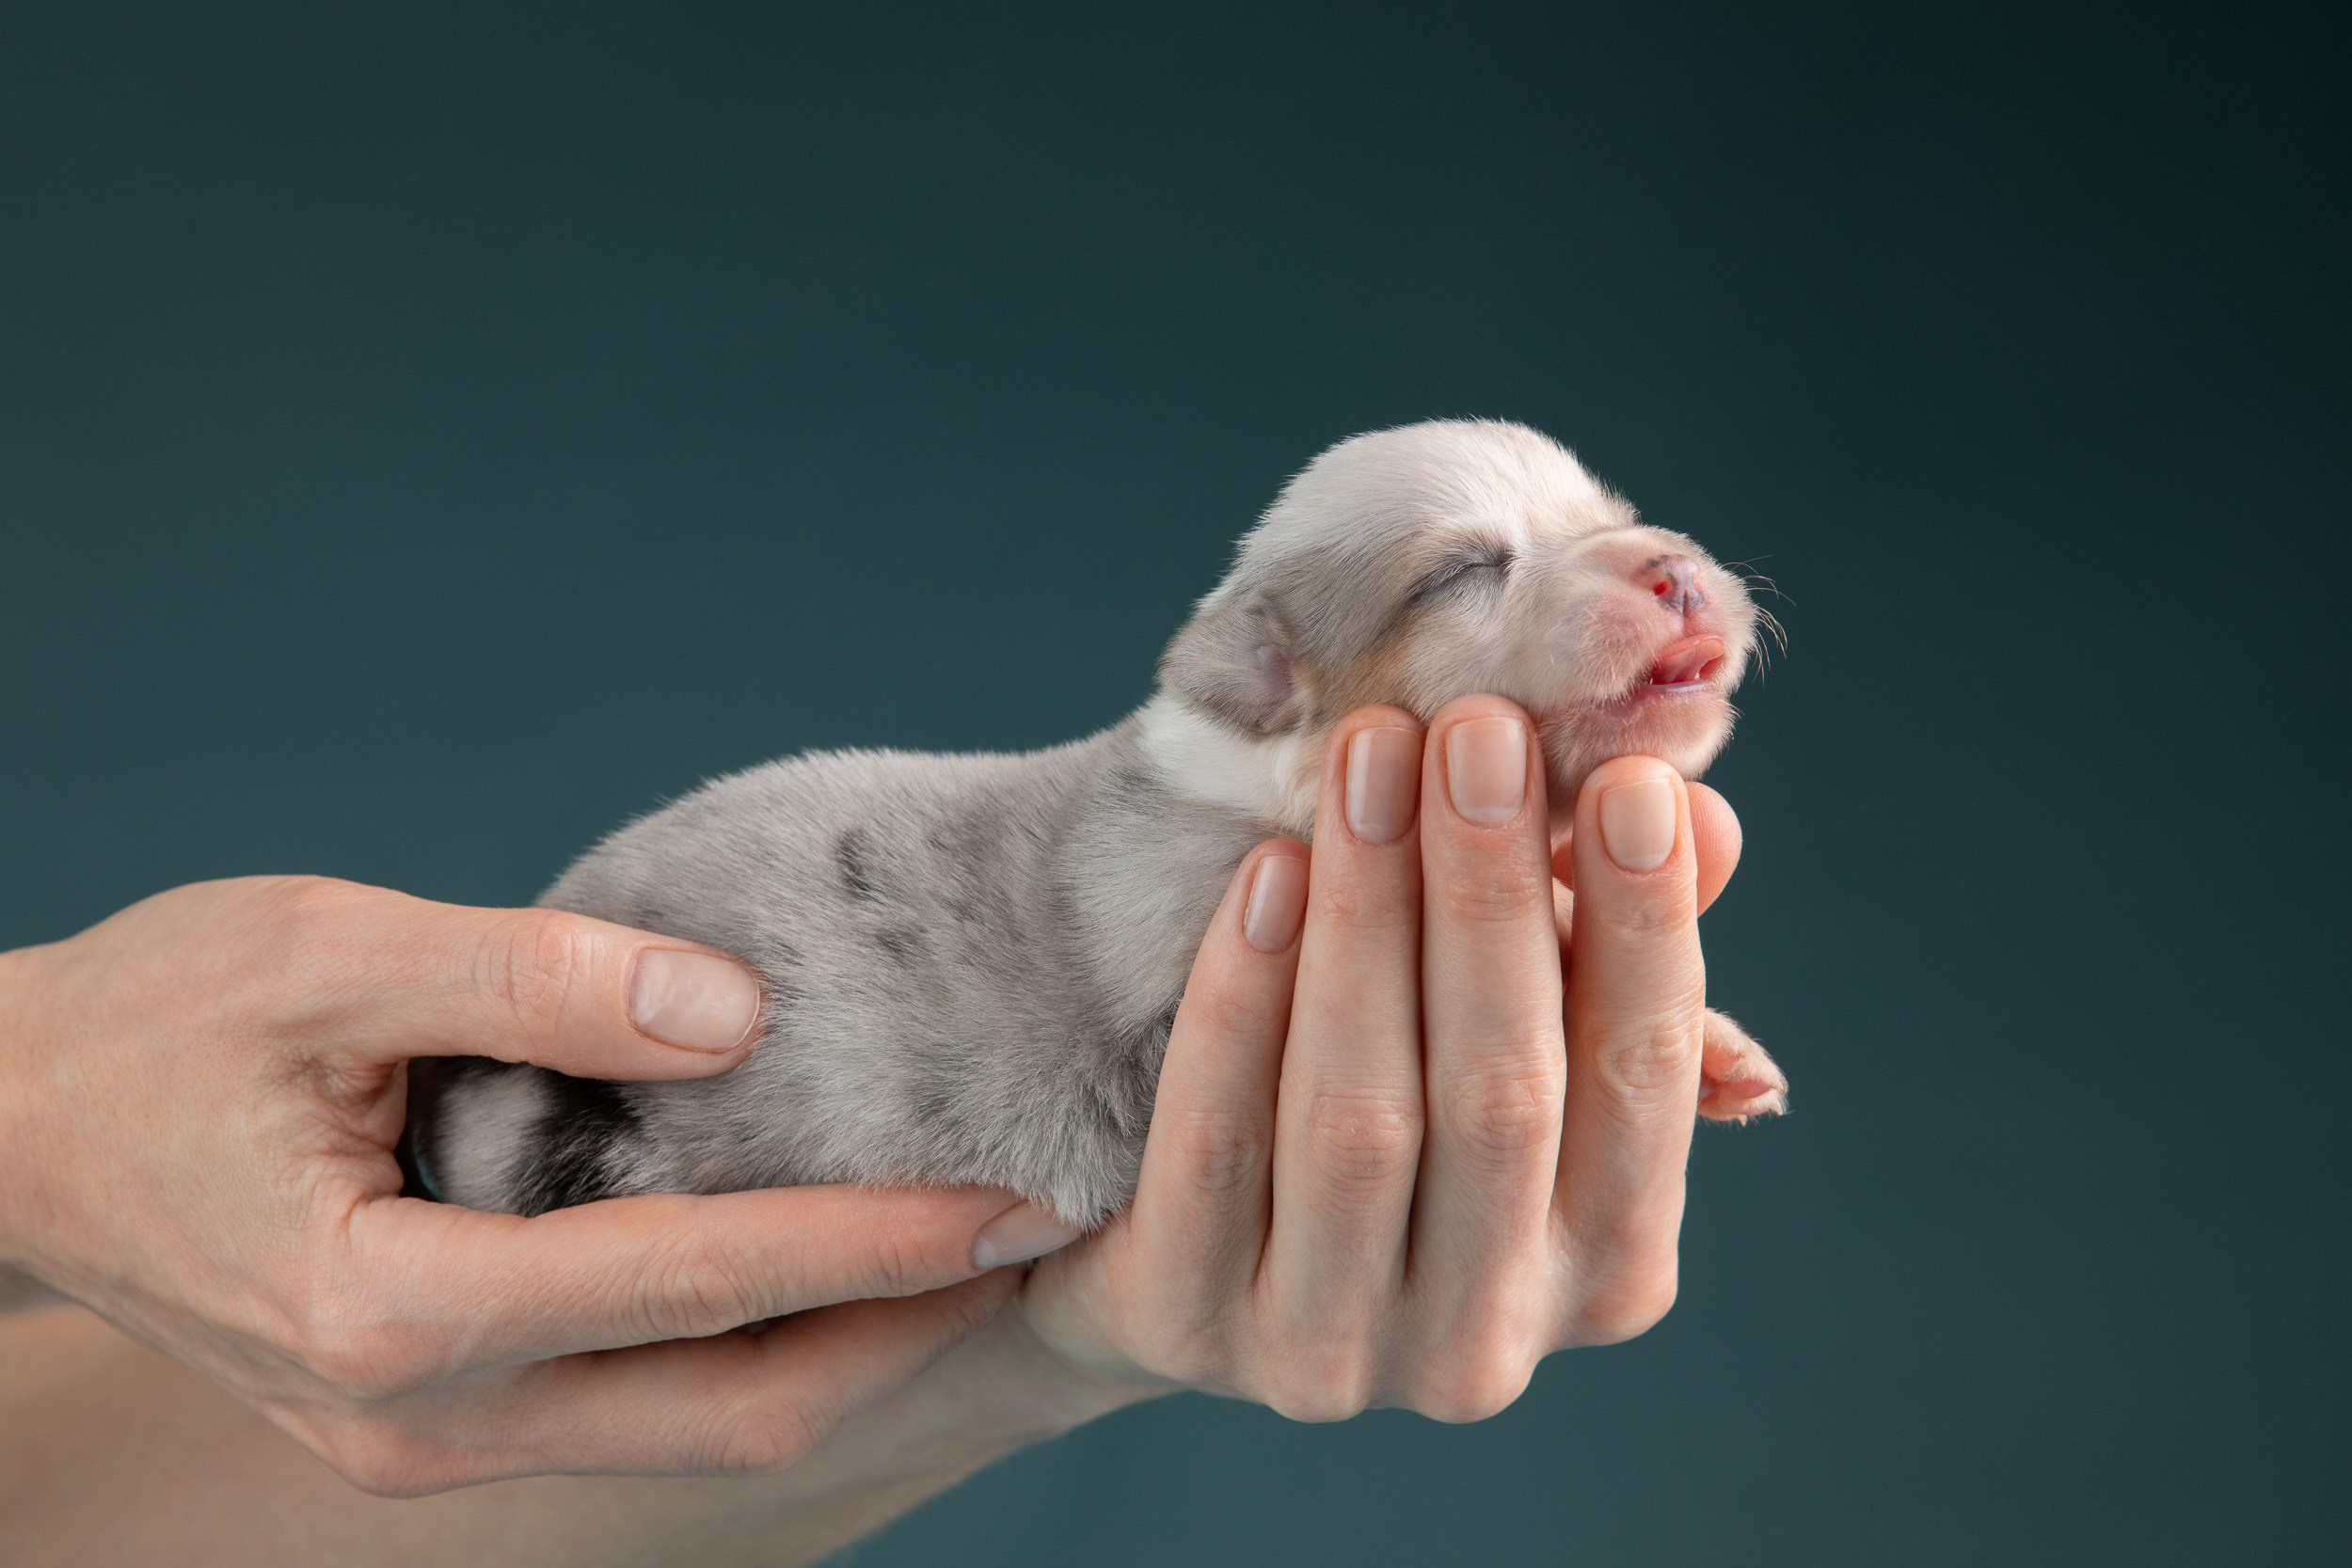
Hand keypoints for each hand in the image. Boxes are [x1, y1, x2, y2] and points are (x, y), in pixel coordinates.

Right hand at [0, 878, 1065, 1493]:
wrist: (19, 1129)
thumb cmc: (156, 1027)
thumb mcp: (325, 953)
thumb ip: (534, 979)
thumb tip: (743, 1012)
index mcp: (390, 1306)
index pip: (694, 1283)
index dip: (873, 1240)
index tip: (1016, 1192)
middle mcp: (422, 1419)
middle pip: (731, 1411)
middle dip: (904, 1330)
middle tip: (1047, 1235)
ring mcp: (431, 1443)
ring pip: (699, 1430)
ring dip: (850, 1350)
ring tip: (979, 1251)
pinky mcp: (440, 1421)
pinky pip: (641, 1408)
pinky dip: (759, 1347)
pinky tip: (840, 1262)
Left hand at [1016, 696, 1761, 1415]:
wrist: (1166, 1253)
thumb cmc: (1384, 1106)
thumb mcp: (1503, 1030)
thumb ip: (1600, 943)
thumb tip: (1703, 819)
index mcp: (1606, 1271)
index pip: (1641, 1085)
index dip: (1643, 931)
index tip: (1630, 780)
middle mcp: (1487, 1344)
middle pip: (1501, 1097)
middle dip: (1491, 896)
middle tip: (1475, 729)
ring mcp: (1332, 1354)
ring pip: (1361, 1119)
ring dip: (1370, 920)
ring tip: (1368, 759)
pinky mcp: (1189, 1325)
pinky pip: (1217, 1144)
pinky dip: (1244, 999)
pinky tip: (1266, 875)